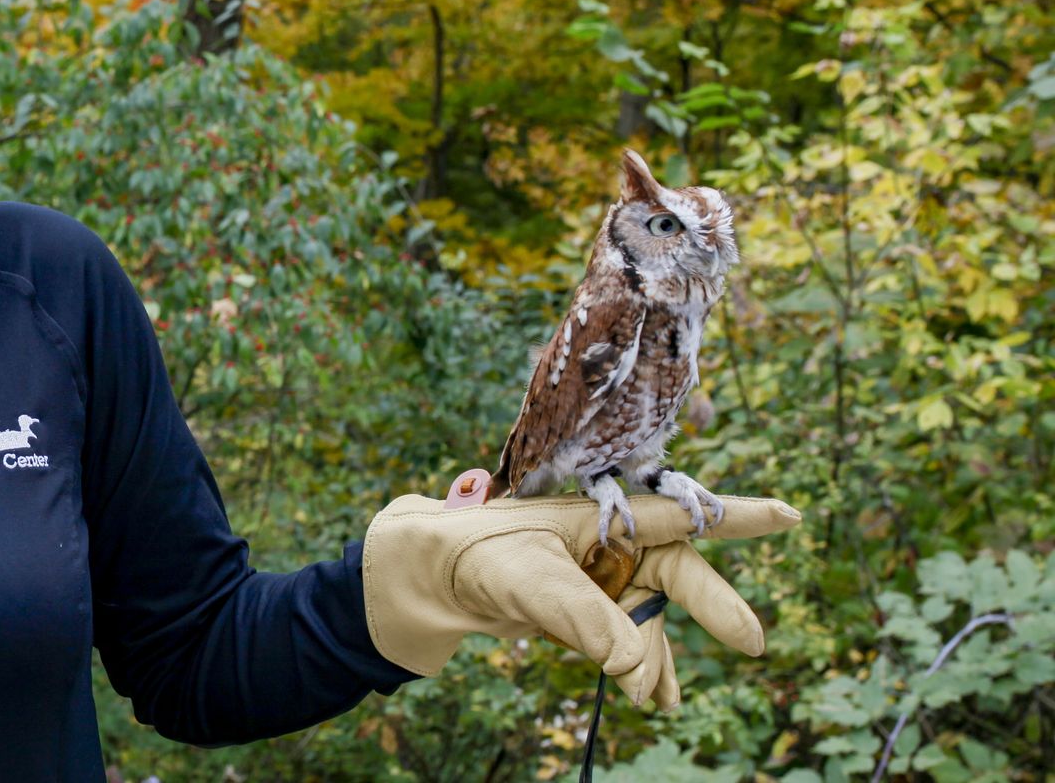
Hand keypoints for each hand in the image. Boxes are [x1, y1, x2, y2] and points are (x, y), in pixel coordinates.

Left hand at [360, 492, 800, 706]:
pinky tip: (656, 697)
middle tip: (751, 643)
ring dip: (661, 658)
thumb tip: (630, 665)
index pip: (678, 514)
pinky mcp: (586, 611)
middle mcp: (609, 543)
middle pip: (677, 574)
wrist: (422, 578)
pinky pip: (631, 641)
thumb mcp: (521, 579)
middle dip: (715, 607)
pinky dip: (645, 669)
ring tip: (658, 698)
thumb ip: (579, 617)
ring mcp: (600, 578)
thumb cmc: (470, 554)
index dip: (737, 515)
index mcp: (601, 514)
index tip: (790, 515)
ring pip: (653, 619)